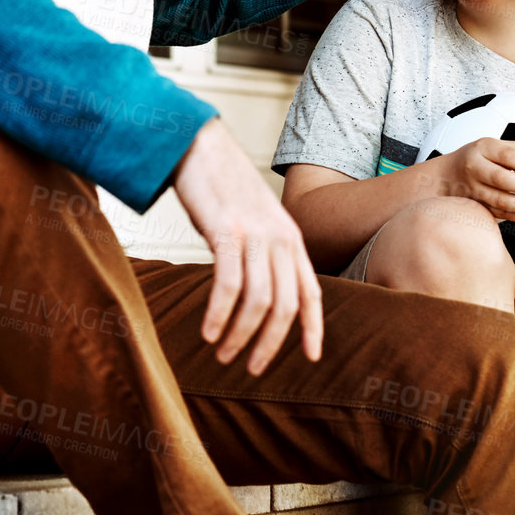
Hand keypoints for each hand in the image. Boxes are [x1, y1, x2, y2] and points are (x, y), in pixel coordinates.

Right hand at [171, 118, 322, 374]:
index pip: (311, 292)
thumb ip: (263, 252)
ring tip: (224, 354)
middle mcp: (280, 238)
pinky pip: (228, 285)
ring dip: (241, 335)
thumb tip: (257, 290)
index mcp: (291, 238)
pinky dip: (220, 315)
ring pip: (259, 301)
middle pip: (286, 306)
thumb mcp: (255, 220)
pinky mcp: (227, 231)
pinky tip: (209, 332)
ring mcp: (255, 235)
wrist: (200, 145)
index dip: (314, 328)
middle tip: (252, 368)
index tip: (311, 358)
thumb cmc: (222, 187)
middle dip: (270, 344)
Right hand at [443, 137, 514, 222]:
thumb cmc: (476, 159)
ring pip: (500, 200)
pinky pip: (501, 214)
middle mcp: (475, 168)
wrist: (448, 175)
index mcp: (483, 149)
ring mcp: (474, 189)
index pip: (507, 156)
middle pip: (501, 179)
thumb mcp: (495, 146)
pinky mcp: (477, 206)